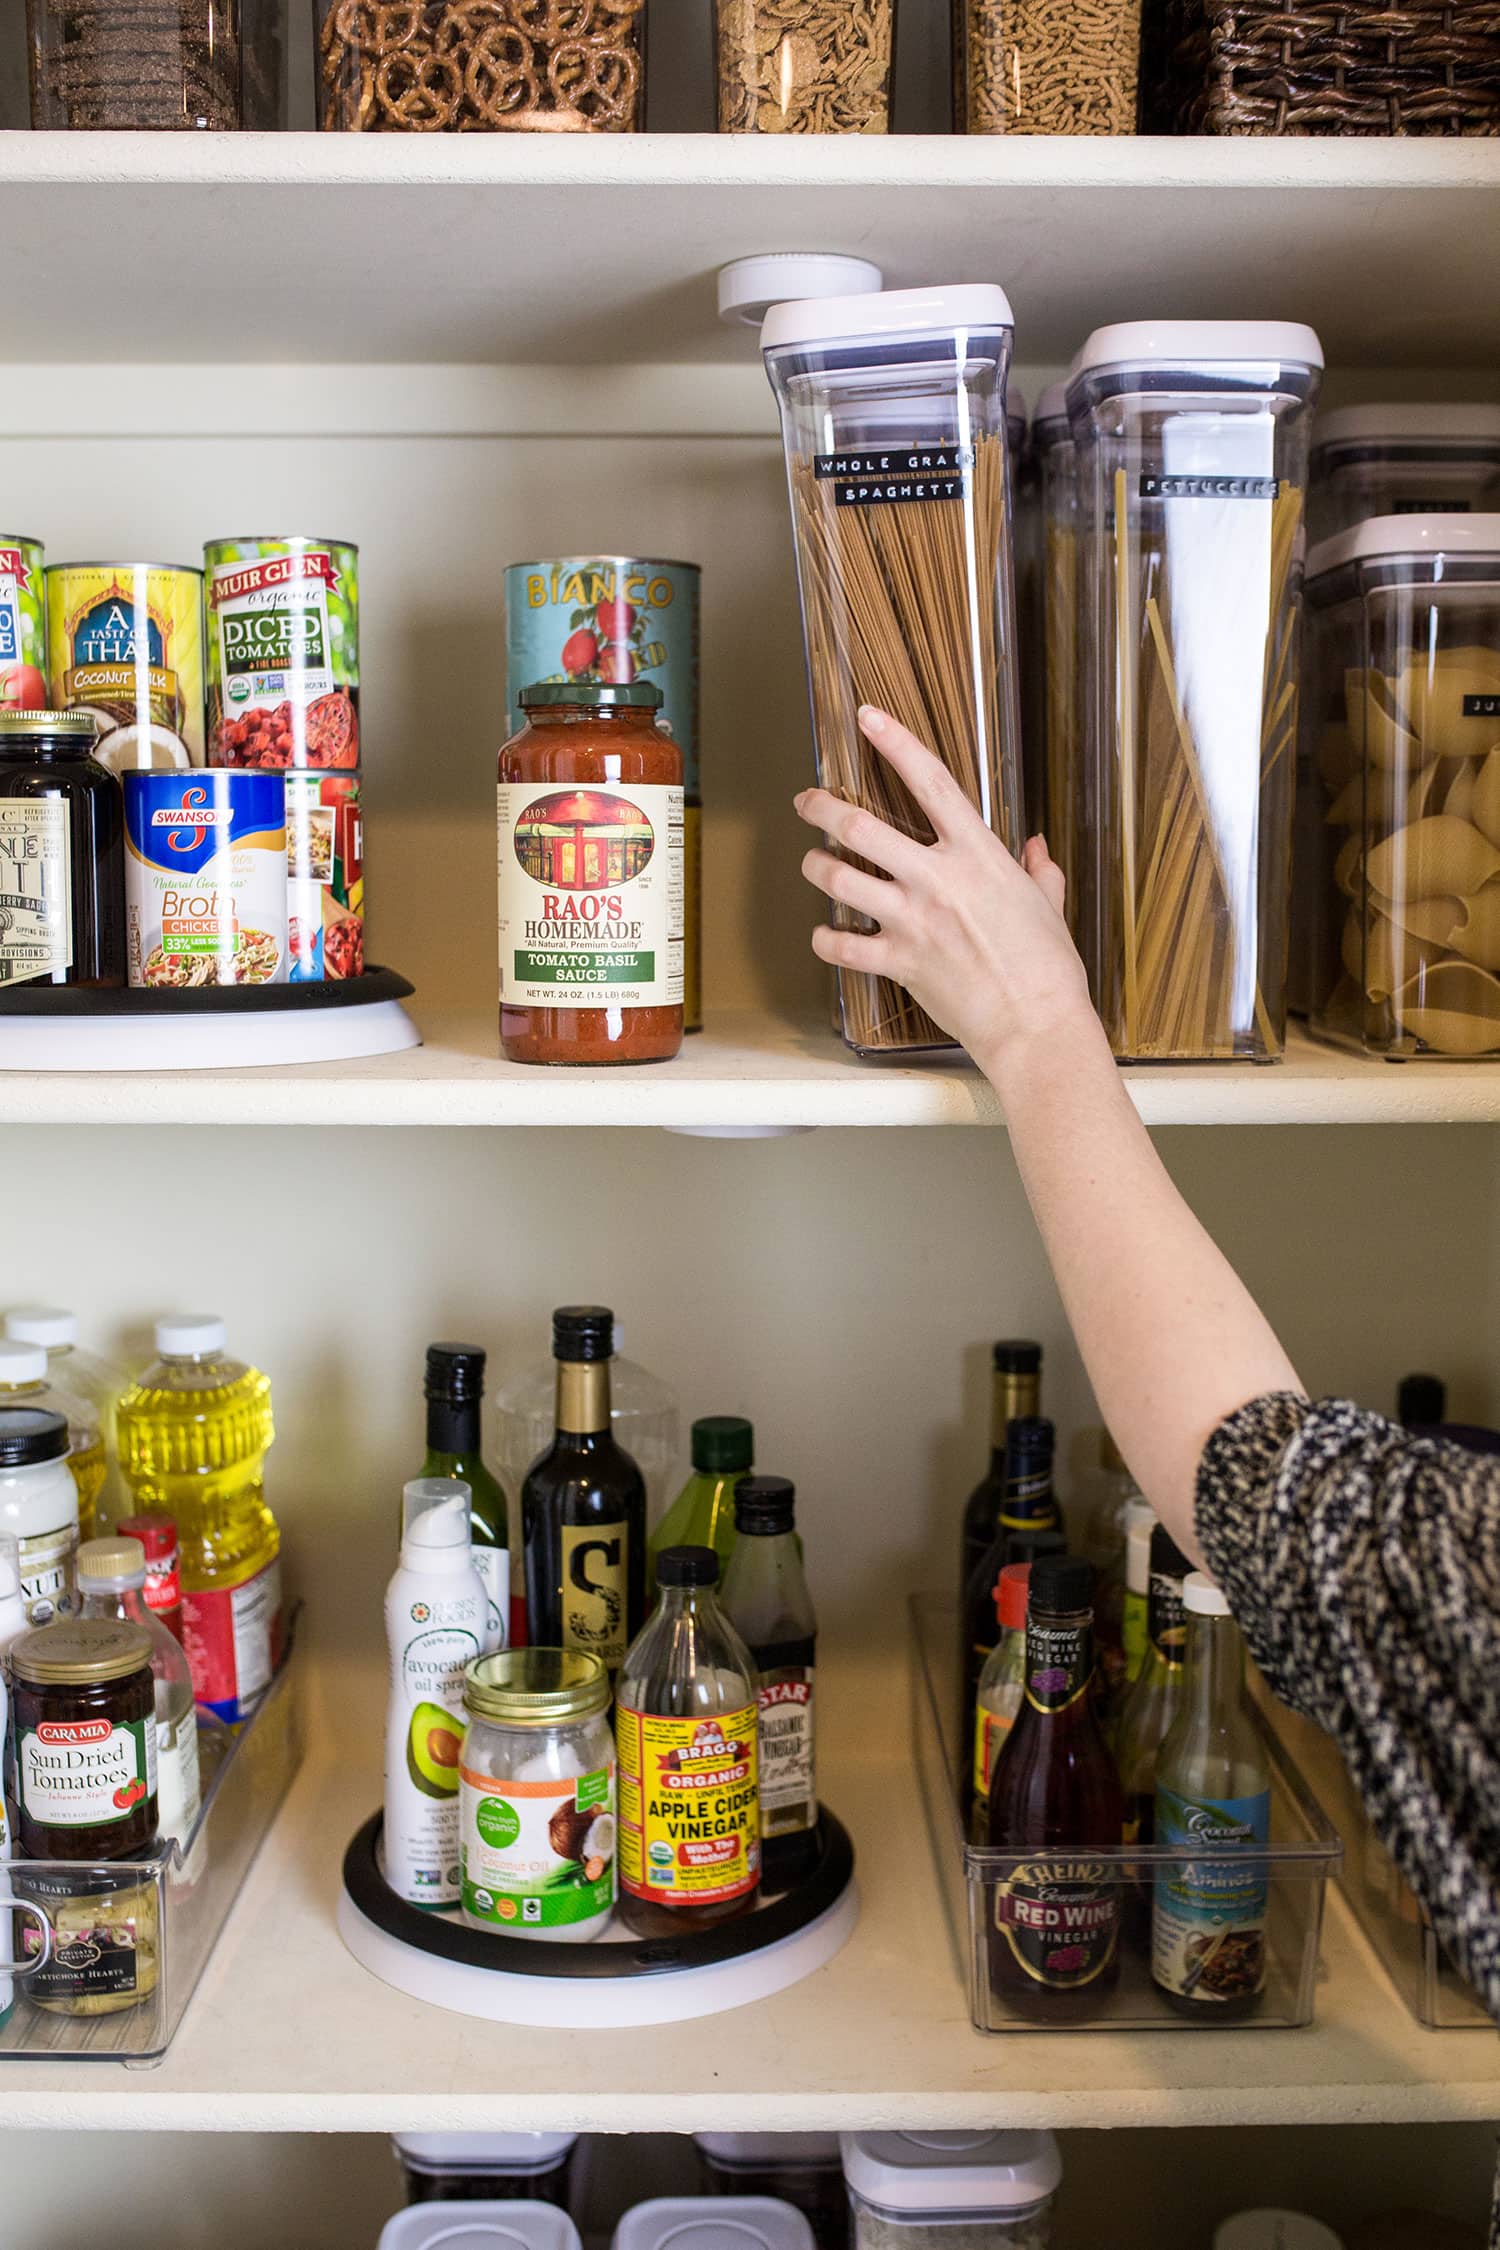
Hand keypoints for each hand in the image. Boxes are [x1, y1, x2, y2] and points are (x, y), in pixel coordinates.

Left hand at [794, 706, 1096, 1073]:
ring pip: (838, 879)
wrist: (1036, 1025)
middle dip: (822, 808)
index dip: (895, 742)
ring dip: (817, 867)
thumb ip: (1039, 871)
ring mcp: (912, 921)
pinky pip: (841, 946)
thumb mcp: (1049, 906)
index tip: (868, 719)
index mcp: (978, 855)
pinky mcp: (898, 962)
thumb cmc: (1049, 969)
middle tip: (807, 802)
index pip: (930, 782)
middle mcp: (937, 880)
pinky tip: (823, 936)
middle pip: (860, 827)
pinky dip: (824, 940)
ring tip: (812, 862)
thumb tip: (1036, 847)